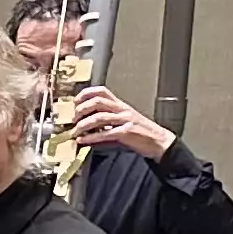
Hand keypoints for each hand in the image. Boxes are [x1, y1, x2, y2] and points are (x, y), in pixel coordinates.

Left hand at [60, 87, 174, 161]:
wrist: (159, 142)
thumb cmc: (141, 133)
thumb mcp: (123, 122)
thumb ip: (106, 123)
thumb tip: (86, 129)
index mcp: (121, 105)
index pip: (102, 91)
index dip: (86, 93)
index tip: (75, 101)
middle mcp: (123, 110)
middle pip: (98, 102)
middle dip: (81, 109)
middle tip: (73, 119)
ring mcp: (125, 120)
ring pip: (99, 117)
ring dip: (83, 125)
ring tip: (74, 131)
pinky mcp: (127, 133)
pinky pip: (106, 133)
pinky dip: (91, 137)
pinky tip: (83, 140)